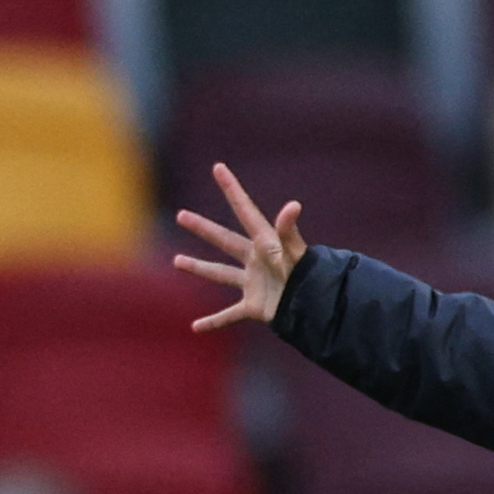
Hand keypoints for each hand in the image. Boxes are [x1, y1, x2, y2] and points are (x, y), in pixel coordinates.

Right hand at [173, 162, 306, 332]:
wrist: (315, 307)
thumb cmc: (306, 276)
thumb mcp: (294, 251)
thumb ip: (289, 230)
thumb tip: (293, 205)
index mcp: (263, 243)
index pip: (244, 210)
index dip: (232, 189)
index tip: (219, 167)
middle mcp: (255, 260)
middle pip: (224, 240)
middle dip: (203, 228)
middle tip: (181, 215)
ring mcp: (253, 283)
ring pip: (220, 274)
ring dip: (199, 267)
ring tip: (177, 260)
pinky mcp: (254, 307)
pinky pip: (229, 315)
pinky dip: (214, 321)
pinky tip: (196, 327)